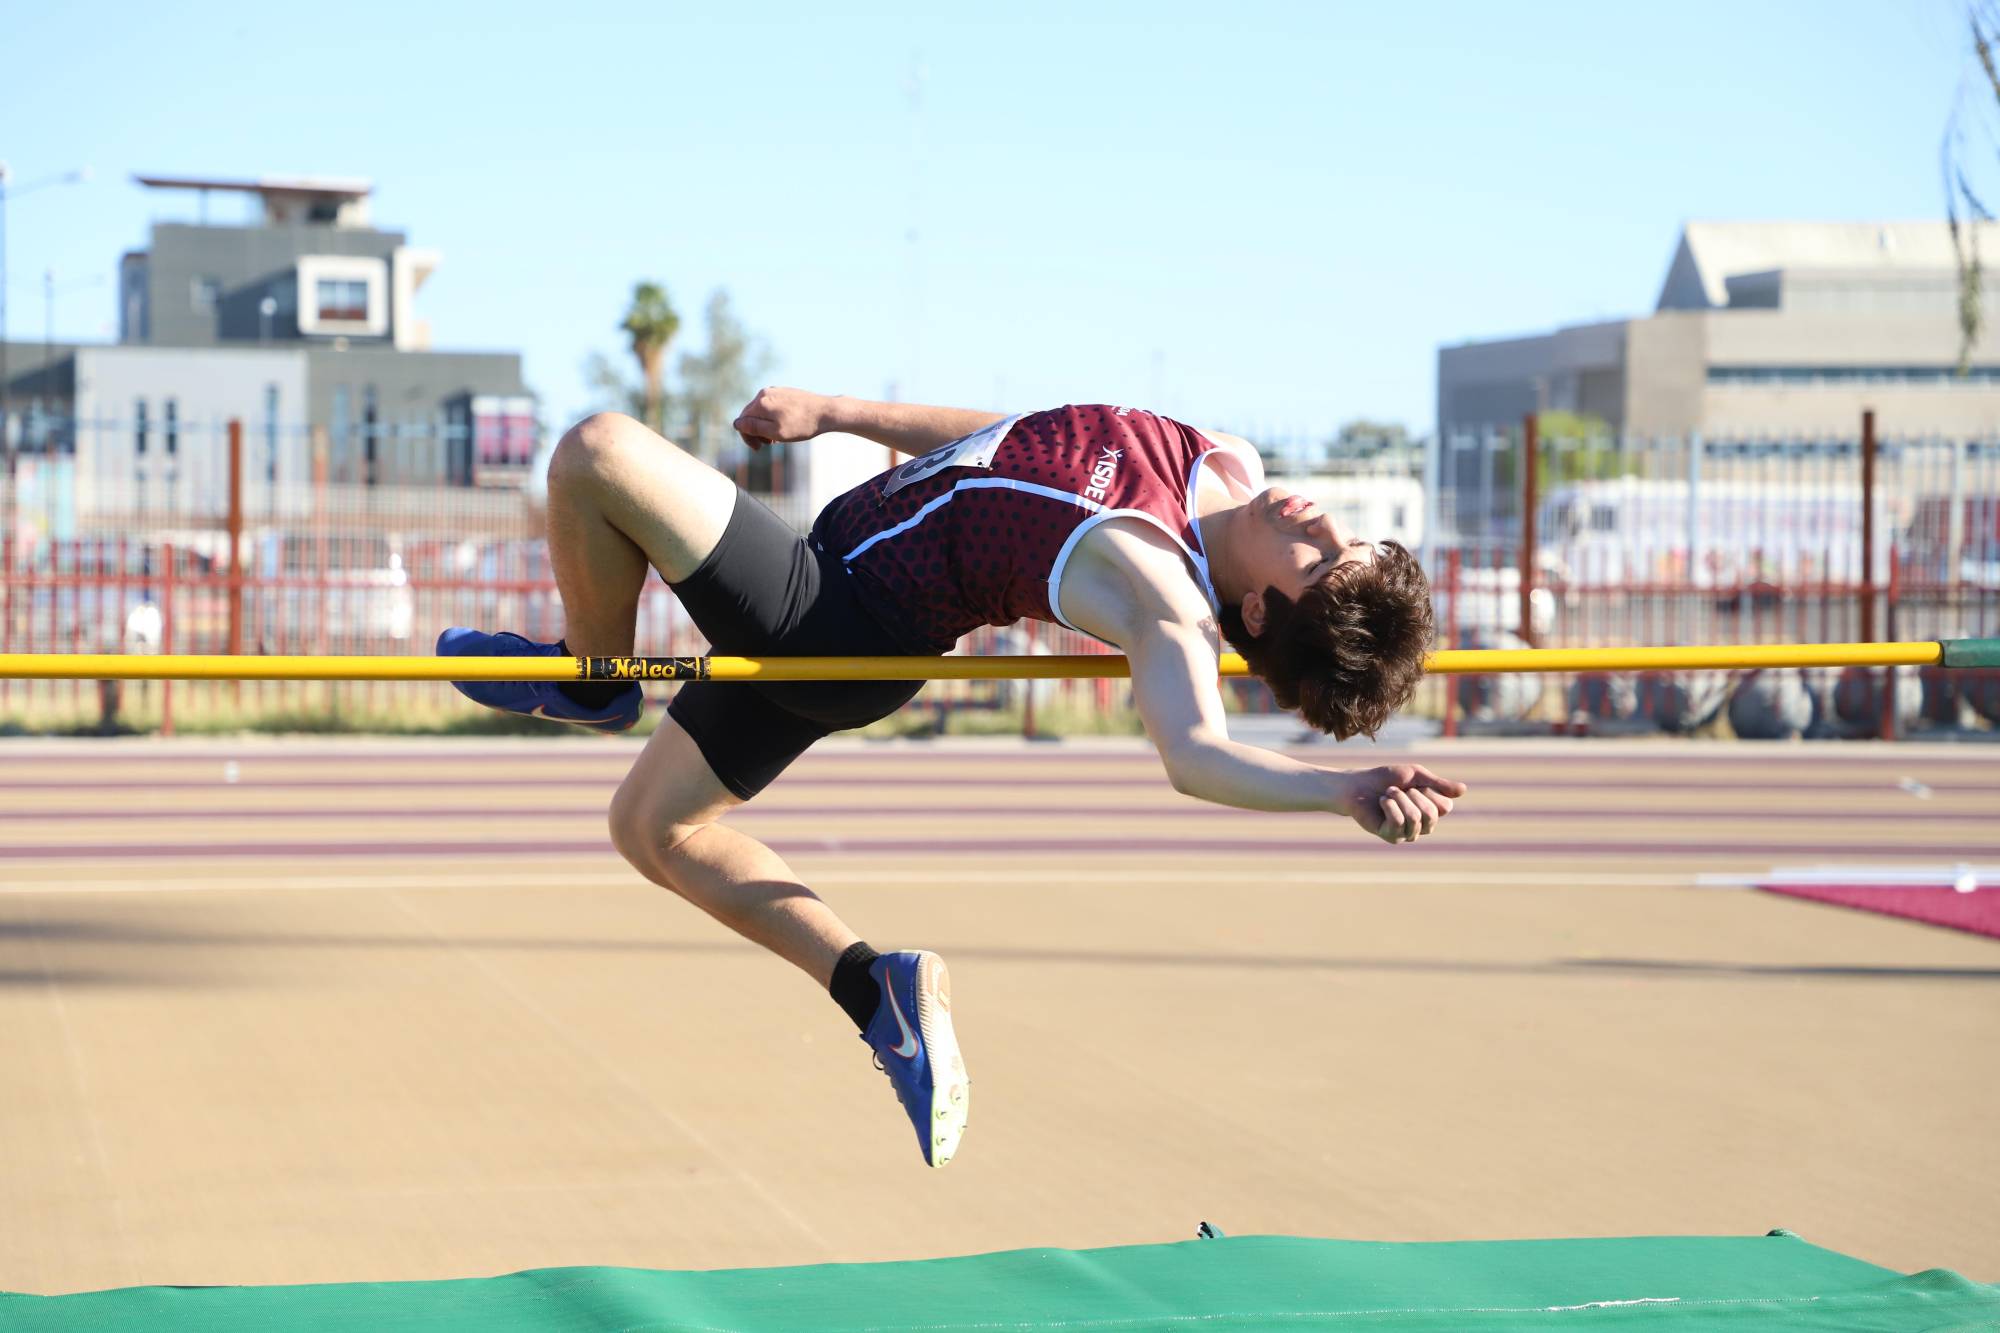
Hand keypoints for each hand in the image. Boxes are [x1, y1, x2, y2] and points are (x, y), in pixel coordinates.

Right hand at [733, 386, 833, 448]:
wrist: (827, 412)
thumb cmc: (802, 425)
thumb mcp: (775, 432)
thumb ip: (754, 427)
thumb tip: (736, 423)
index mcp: (760, 403)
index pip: (742, 421)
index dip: (747, 437)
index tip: (758, 448)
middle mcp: (765, 393)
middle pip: (751, 415)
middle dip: (756, 431)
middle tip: (769, 444)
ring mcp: (776, 390)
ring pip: (762, 411)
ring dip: (765, 426)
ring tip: (778, 437)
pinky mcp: (785, 392)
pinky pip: (772, 406)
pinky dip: (774, 418)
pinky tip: (785, 426)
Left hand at [1335, 764, 1467, 845]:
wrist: (1358, 784)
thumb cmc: (1386, 778)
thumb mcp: (1416, 775)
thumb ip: (1439, 784)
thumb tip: (1464, 790)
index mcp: (1431, 811)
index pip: (1445, 806)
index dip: (1428, 791)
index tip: (1412, 784)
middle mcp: (1422, 826)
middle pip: (1431, 815)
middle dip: (1412, 795)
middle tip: (1395, 788)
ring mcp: (1407, 834)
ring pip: (1415, 819)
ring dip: (1398, 800)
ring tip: (1387, 794)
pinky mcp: (1391, 837)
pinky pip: (1398, 823)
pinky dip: (1389, 806)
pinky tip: (1381, 802)